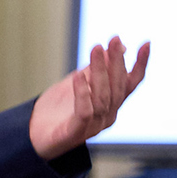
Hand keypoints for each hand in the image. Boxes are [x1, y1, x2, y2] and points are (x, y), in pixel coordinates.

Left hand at [28, 36, 149, 159]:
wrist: (31, 137)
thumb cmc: (55, 111)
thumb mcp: (74, 84)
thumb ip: (93, 69)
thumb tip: (116, 47)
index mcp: (110, 105)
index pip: (130, 83)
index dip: (139, 64)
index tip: (145, 44)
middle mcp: (107, 116)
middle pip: (117, 87)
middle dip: (117, 62)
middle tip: (114, 40)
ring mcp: (93, 126)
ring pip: (102, 97)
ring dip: (100, 72)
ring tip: (95, 50)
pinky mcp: (75, 133)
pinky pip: (84, 111)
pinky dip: (83, 92)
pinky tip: (78, 75)